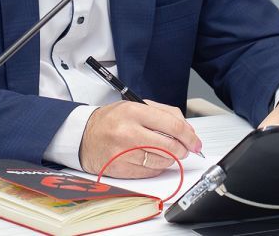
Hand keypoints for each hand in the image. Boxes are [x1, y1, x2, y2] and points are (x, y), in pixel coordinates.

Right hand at [79, 100, 201, 178]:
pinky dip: (157, 167)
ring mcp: (124, 152)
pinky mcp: (120, 168)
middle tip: (185, 149)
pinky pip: (150, 172)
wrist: (82, 136)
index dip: (189, 136)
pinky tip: (152, 159)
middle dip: (183, 149)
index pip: (172, 125)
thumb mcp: (136, 106)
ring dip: (170, 159)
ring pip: (162, 161)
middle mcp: (128, 132)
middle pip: (170, 146)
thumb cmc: (111, 120)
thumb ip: (164, 113)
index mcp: (133, 112)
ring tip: (166, 152)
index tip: (196, 142)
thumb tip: (187, 130)